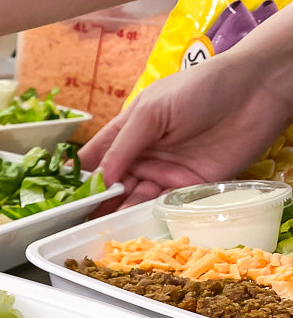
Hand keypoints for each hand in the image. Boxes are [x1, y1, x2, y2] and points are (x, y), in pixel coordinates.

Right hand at [79, 48, 292, 213]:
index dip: (77, 177)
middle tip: (74, 223)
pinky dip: (145, 215)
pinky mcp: (191, 186)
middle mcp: (143, 153)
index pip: (94, 158)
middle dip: (94, 202)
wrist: (257, 91)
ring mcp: (166, 171)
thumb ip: (124, 145)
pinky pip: (162, 205)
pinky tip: (128, 225)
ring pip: (133, 197)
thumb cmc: (201, 88)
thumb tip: (101, 178)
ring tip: (97, 229)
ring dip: (116, 212)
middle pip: (111, 183)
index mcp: (128, 130)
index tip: (61, 198)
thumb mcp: (152, 111)